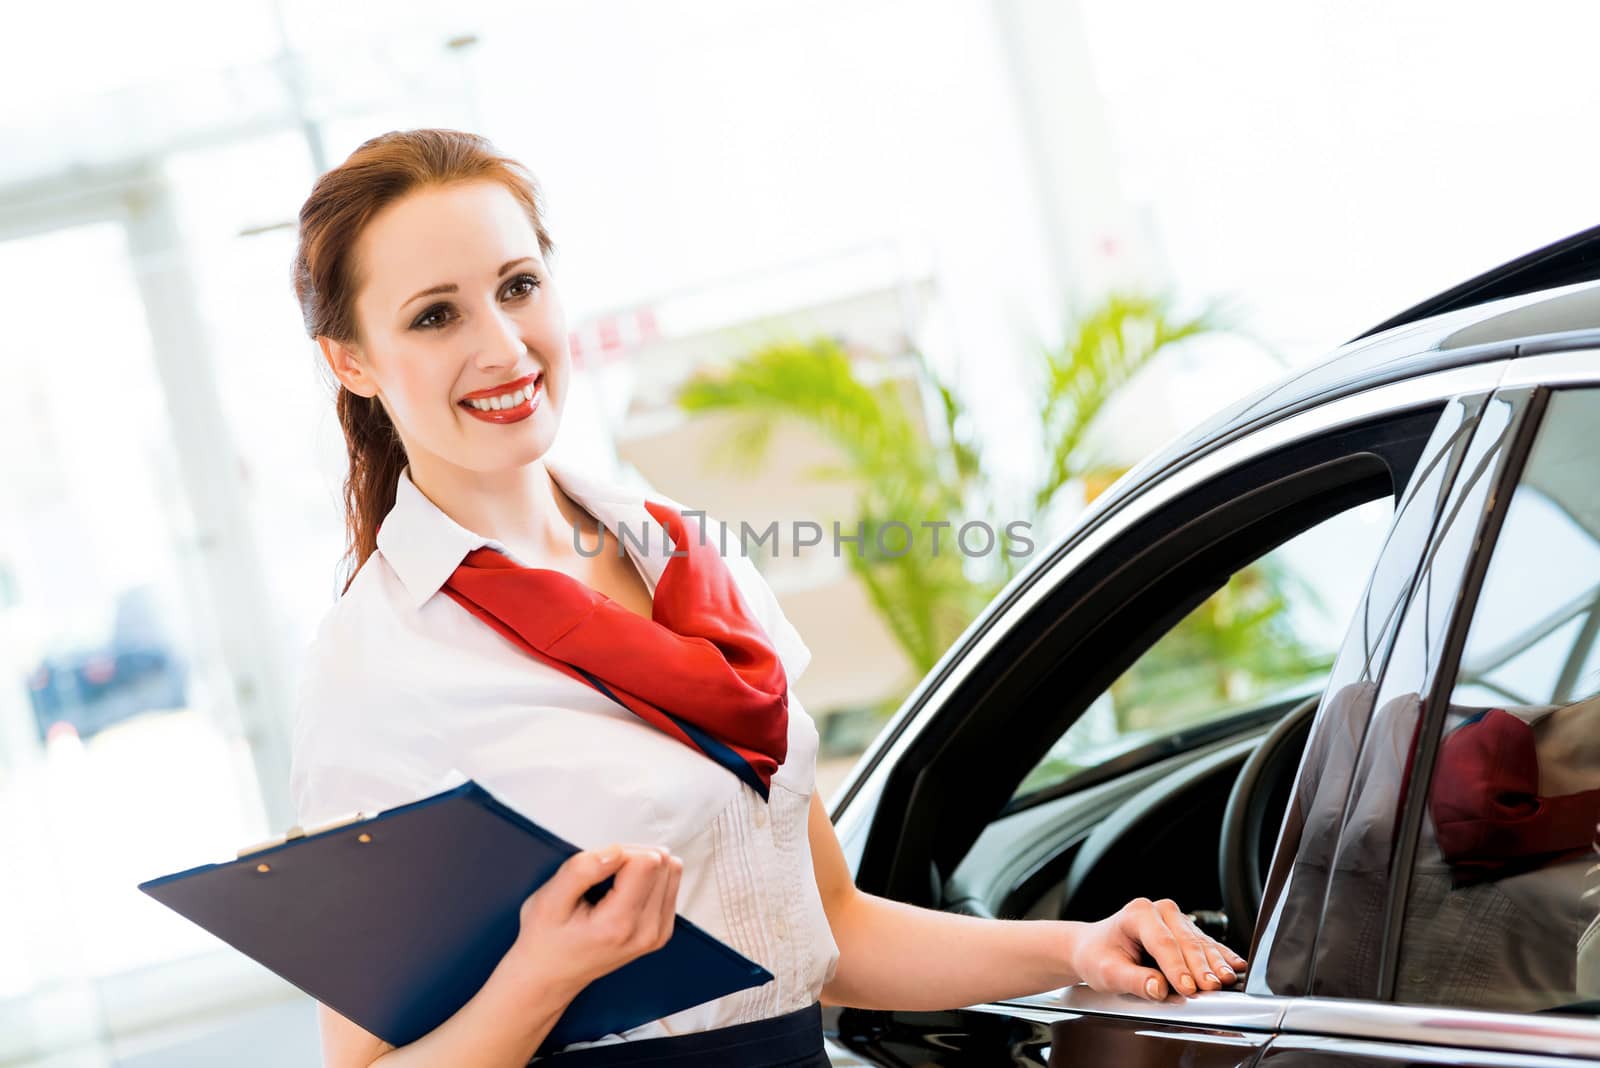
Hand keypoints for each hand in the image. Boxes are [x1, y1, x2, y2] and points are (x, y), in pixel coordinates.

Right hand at [504, 843, 683, 1000]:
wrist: (549, 976)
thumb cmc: (545, 939)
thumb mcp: (549, 900)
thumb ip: (582, 869)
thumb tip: (617, 851)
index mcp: (619, 924)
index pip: (647, 861)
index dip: (620, 853)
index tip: (597, 869)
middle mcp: (646, 931)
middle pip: (662, 864)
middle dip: (632, 858)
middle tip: (601, 878)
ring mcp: (657, 934)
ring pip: (670, 872)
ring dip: (641, 868)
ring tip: (610, 886)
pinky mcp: (661, 932)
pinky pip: (669, 886)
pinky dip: (647, 881)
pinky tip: (622, 894)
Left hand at [1069, 897, 1247, 999]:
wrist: (1093, 947)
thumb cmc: (1098, 956)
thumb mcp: (1106, 972)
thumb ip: (1133, 980)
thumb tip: (1158, 988)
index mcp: (1137, 914)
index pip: (1162, 942)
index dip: (1176, 967)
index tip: (1187, 989)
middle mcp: (1159, 911)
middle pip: (1185, 940)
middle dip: (1200, 966)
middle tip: (1211, 987)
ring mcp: (1174, 919)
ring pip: (1199, 942)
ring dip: (1214, 962)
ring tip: (1225, 979)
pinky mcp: (1185, 931)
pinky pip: (1207, 943)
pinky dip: (1221, 956)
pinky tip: (1234, 965)